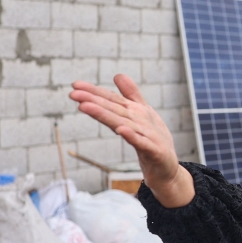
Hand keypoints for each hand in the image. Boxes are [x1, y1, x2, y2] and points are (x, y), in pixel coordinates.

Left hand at [70, 75, 194, 207]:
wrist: (167, 168)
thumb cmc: (153, 139)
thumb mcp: (142, 114)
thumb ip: (130, 95)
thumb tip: (118, 75)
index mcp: (136, 111)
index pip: (112, 99)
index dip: (94, 92)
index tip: (75, 85)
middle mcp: (140, 119)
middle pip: (114, 109)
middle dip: (94, 100)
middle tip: (74, 93)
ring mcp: (148, 135)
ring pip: (122, 123)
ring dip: (105, 115)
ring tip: (86, 107)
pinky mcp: (154, 150)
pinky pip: (141, 143)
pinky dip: (132, 136)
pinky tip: (120, 130)